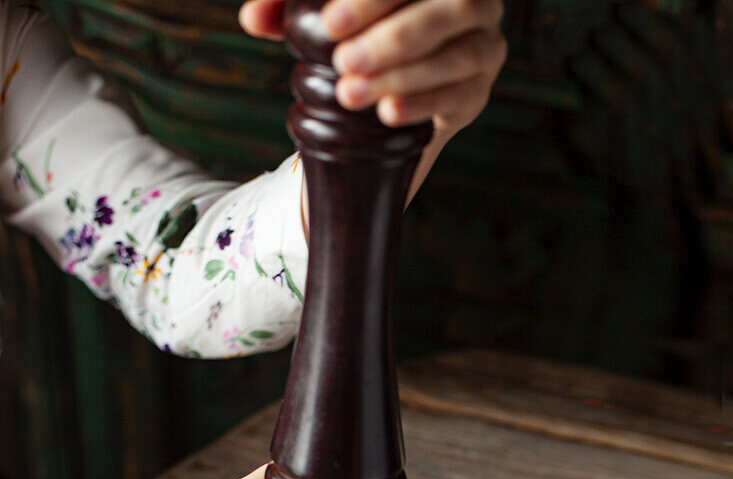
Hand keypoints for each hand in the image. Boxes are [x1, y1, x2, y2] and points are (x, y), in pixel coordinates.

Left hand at [239, 0, 506, 142]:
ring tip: (352, 94)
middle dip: (392, 36)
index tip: (331, 22)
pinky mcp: (479, 91)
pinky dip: (421, 103)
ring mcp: (483, 43)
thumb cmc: (362, 35)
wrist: (399, 93)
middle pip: (444, 7)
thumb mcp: (329, 17)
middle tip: (343, 62)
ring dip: (401, 75)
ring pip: (453, 54)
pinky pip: (458, 95)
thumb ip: (289, 6)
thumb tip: (251, 17)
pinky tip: (388, 114)